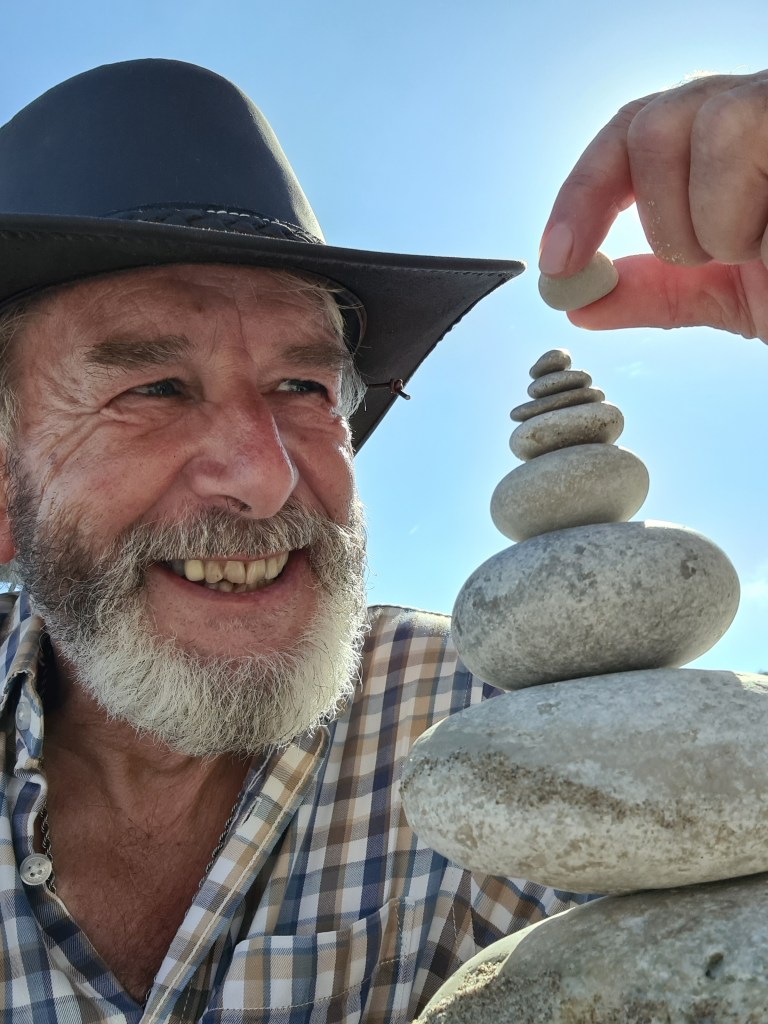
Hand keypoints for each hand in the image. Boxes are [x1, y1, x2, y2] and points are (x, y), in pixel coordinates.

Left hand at [539, 71, 767, 341]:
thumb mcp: (728, 293)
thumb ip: (656, 291)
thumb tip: (580, 300)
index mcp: (718, 147)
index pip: (628, 137)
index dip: (581, 196)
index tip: (556, 263)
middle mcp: (751, 109)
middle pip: (651, 121)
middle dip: (657, 216)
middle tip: (705, 257)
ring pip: (699, 121)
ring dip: (711, 220)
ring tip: (759, 249)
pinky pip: (744, 133)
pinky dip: (743, 211)